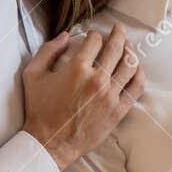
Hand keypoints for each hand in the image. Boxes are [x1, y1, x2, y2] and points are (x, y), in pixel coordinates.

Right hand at [22, 23, 143, 169]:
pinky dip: (139, 74)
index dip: (94, 34)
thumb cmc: (39, 110)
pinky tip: (136, 68)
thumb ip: (47, 51)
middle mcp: (97, 79)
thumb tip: (65, 36)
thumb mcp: (32, 75)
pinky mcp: (118, 110)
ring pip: (130, 65)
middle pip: (116, 48)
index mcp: (76, 69)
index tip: (92, 35)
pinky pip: (136, 87)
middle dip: (118, 34)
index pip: (94, 41)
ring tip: (127, 47)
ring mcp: (110, 95)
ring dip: (130, 51)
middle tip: (118, 29)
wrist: (50, 142)